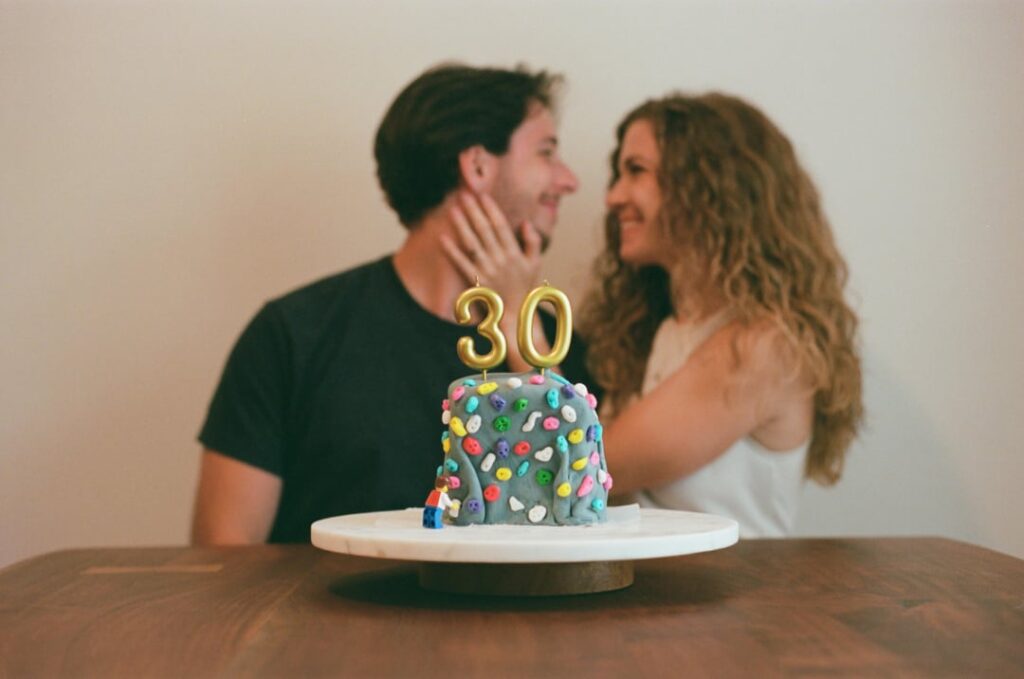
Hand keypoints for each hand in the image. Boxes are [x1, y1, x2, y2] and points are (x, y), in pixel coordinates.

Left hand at [441, 190, 541, 311]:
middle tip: (464, 195)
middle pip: (484, 231)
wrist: (516, 313)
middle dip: (474, 211)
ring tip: (453, 210)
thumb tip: (525, 222)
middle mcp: (500, 260)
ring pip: (472, 243)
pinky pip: (462, 264)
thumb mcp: (536, 263)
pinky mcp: (476, 281)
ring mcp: (487, 270)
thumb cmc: (525, 285)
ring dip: (461, 226)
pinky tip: (443, 237)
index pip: (501, 226)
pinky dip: (452, 251)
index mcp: (514, 253)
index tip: (483, 196)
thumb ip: (533, 241)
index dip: (491, 210)